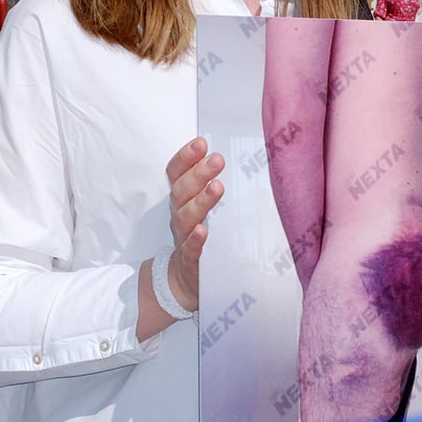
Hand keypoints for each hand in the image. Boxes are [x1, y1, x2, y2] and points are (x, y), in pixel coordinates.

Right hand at [162, 135, 224, 313]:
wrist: (187, 279)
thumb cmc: (202, 235)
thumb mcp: (206, 208)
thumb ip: (214, 186)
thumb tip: (244, 156)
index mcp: (183, 199)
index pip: (176, 173)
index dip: (185, 158)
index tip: (201, 142)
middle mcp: (179, 215)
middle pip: (181, 191)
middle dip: (198, 174)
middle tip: (217, 159)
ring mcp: (183, 238)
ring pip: (185, 217)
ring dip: (200, 201)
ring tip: (217, 187)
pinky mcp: (190, 260)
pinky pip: (190, 249)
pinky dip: (195, 239)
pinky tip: (203, 231)